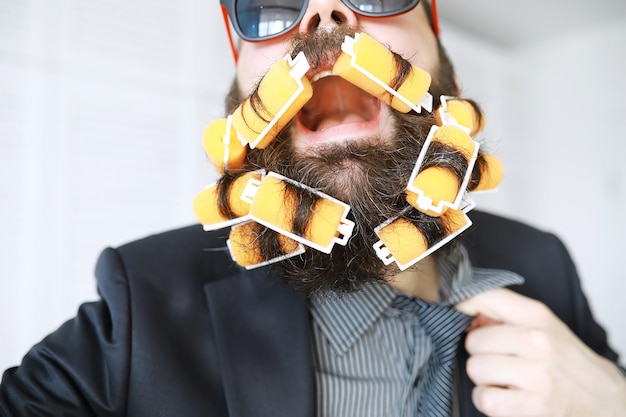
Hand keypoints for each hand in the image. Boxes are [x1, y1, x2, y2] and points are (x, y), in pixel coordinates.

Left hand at [455, 288, 625, 416]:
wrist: (605, 400)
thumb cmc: (566, 361)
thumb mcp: (542, 326)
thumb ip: (503, 313)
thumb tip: (462, 307)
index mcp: (537, 316)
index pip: (483, 297)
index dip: (463, 306)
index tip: (464, 317)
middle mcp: (538, 341)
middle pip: (473, 341)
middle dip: (481, 353)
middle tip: (503, 360)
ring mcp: (537, 374)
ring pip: (475, 369)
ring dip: (485, 379)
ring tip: (507, 380)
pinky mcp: (533, 406)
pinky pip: (484, 398)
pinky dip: (489, 401)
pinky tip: (507, 397)